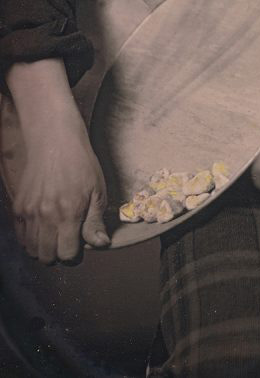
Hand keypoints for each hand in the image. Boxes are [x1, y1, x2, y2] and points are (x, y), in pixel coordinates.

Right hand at [13, 112, 108, 264]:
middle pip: (46, 256)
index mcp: (68, 213)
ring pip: (31, 249)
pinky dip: (30, 240)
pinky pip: (20, 237)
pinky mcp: (19, 206)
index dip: (75, 254)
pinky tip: (42, 230)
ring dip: (44, 249)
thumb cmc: (81, 163)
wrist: (54, 141)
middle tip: (67, 242)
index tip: (80, 245)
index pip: (66, 254)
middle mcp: (45, 216)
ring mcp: (29, 212)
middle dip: (59, 255)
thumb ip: (96, 220)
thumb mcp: (97, 190)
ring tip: (55, 236)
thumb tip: (101, 244)